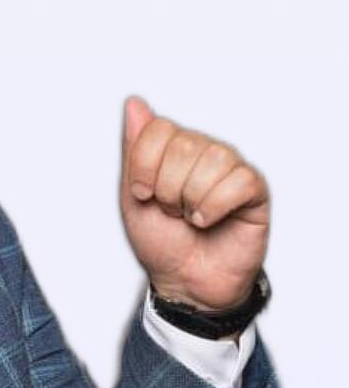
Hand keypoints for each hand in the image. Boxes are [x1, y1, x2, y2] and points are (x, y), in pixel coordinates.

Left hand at [120, 96, 269, 310]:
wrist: (184, 282)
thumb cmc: (161, 241)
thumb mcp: (133, 197)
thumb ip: (134, 151)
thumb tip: (134, 105)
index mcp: (173, 149)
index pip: (158, 129)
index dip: (144, 166)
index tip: (142, 194)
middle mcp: (204, 152)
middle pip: (184, 146)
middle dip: (167, 189)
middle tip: (171, 211)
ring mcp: (230, 169)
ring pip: (214, 160)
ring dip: (192, 199)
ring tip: (190, 217)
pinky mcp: (254, 191)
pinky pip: (238, 182)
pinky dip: (215, 207)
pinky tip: (209, 221)